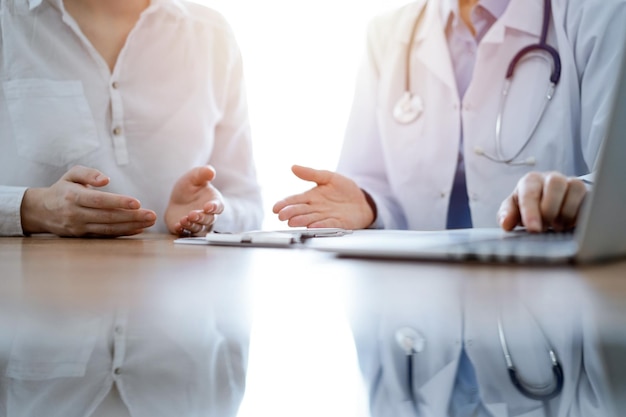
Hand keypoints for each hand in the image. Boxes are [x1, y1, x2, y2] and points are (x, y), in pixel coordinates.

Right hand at [20, 165, 156, 236]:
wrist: (40, 211)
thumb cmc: (62, 189)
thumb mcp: (71, 174)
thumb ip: (88, 173)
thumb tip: (105, 180)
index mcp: (73, 196)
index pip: (99, 200)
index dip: (118, 202)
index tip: (137, 202)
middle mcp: (76, 214)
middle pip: (107, 217)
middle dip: (132, 217)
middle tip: (152, 215)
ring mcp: (79, 228)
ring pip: (108, 229)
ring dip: (131, 227)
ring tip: (149, 223)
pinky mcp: (83, 236)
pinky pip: (105, 236)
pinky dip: (122, 233)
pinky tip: (138, 230)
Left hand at [165, 166, 223, 235]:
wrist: (177, 199)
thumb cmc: (190, 188)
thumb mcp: (194, 177)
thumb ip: (203, 174)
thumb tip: (211, 171)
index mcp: (213, 202)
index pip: (218, 206)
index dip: (214, 207)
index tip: (209, 206)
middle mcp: (207, 215)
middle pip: (208, 219)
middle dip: (201, 217)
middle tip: (193, 214)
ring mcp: (197, 224)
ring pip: (198, 227)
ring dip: (191, 225)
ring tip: (183, 220)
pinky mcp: (186, 229)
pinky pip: (186, 232)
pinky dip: (182, 230)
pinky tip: (177, 226)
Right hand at [272, 165, 373, 228]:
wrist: (363, 200)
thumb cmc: (344, 189)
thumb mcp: (328, 177)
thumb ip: (311, 173)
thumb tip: (293, 167)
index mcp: (311, 197)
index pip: (294, 200)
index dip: (284, 204)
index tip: (276, 208)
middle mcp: (316, 209)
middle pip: (300, 211)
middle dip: (290, 214)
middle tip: (281, 216)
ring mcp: (326, 217)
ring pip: (311, 219)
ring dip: (302, 221)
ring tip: (293, 222)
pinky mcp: (338, 224)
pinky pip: (328, 225)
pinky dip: (321, 226)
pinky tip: (313, 226)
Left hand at [498, 171, 587, 231]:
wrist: (549, 204)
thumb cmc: (528, 207)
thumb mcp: (514, 210)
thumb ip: (507, 215)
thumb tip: (505, 224)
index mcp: (530, 181)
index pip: (530, 192)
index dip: (531, 212)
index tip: (533, 229)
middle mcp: (551, 178)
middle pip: (555, 183)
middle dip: (550, 210)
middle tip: (546, 227)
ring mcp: (571, 183)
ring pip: (575, 188)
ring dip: (567, 212)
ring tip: (558, 226)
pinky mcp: (587, 193)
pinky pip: (590, 198)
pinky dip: (581, 214)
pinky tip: (572, 224)